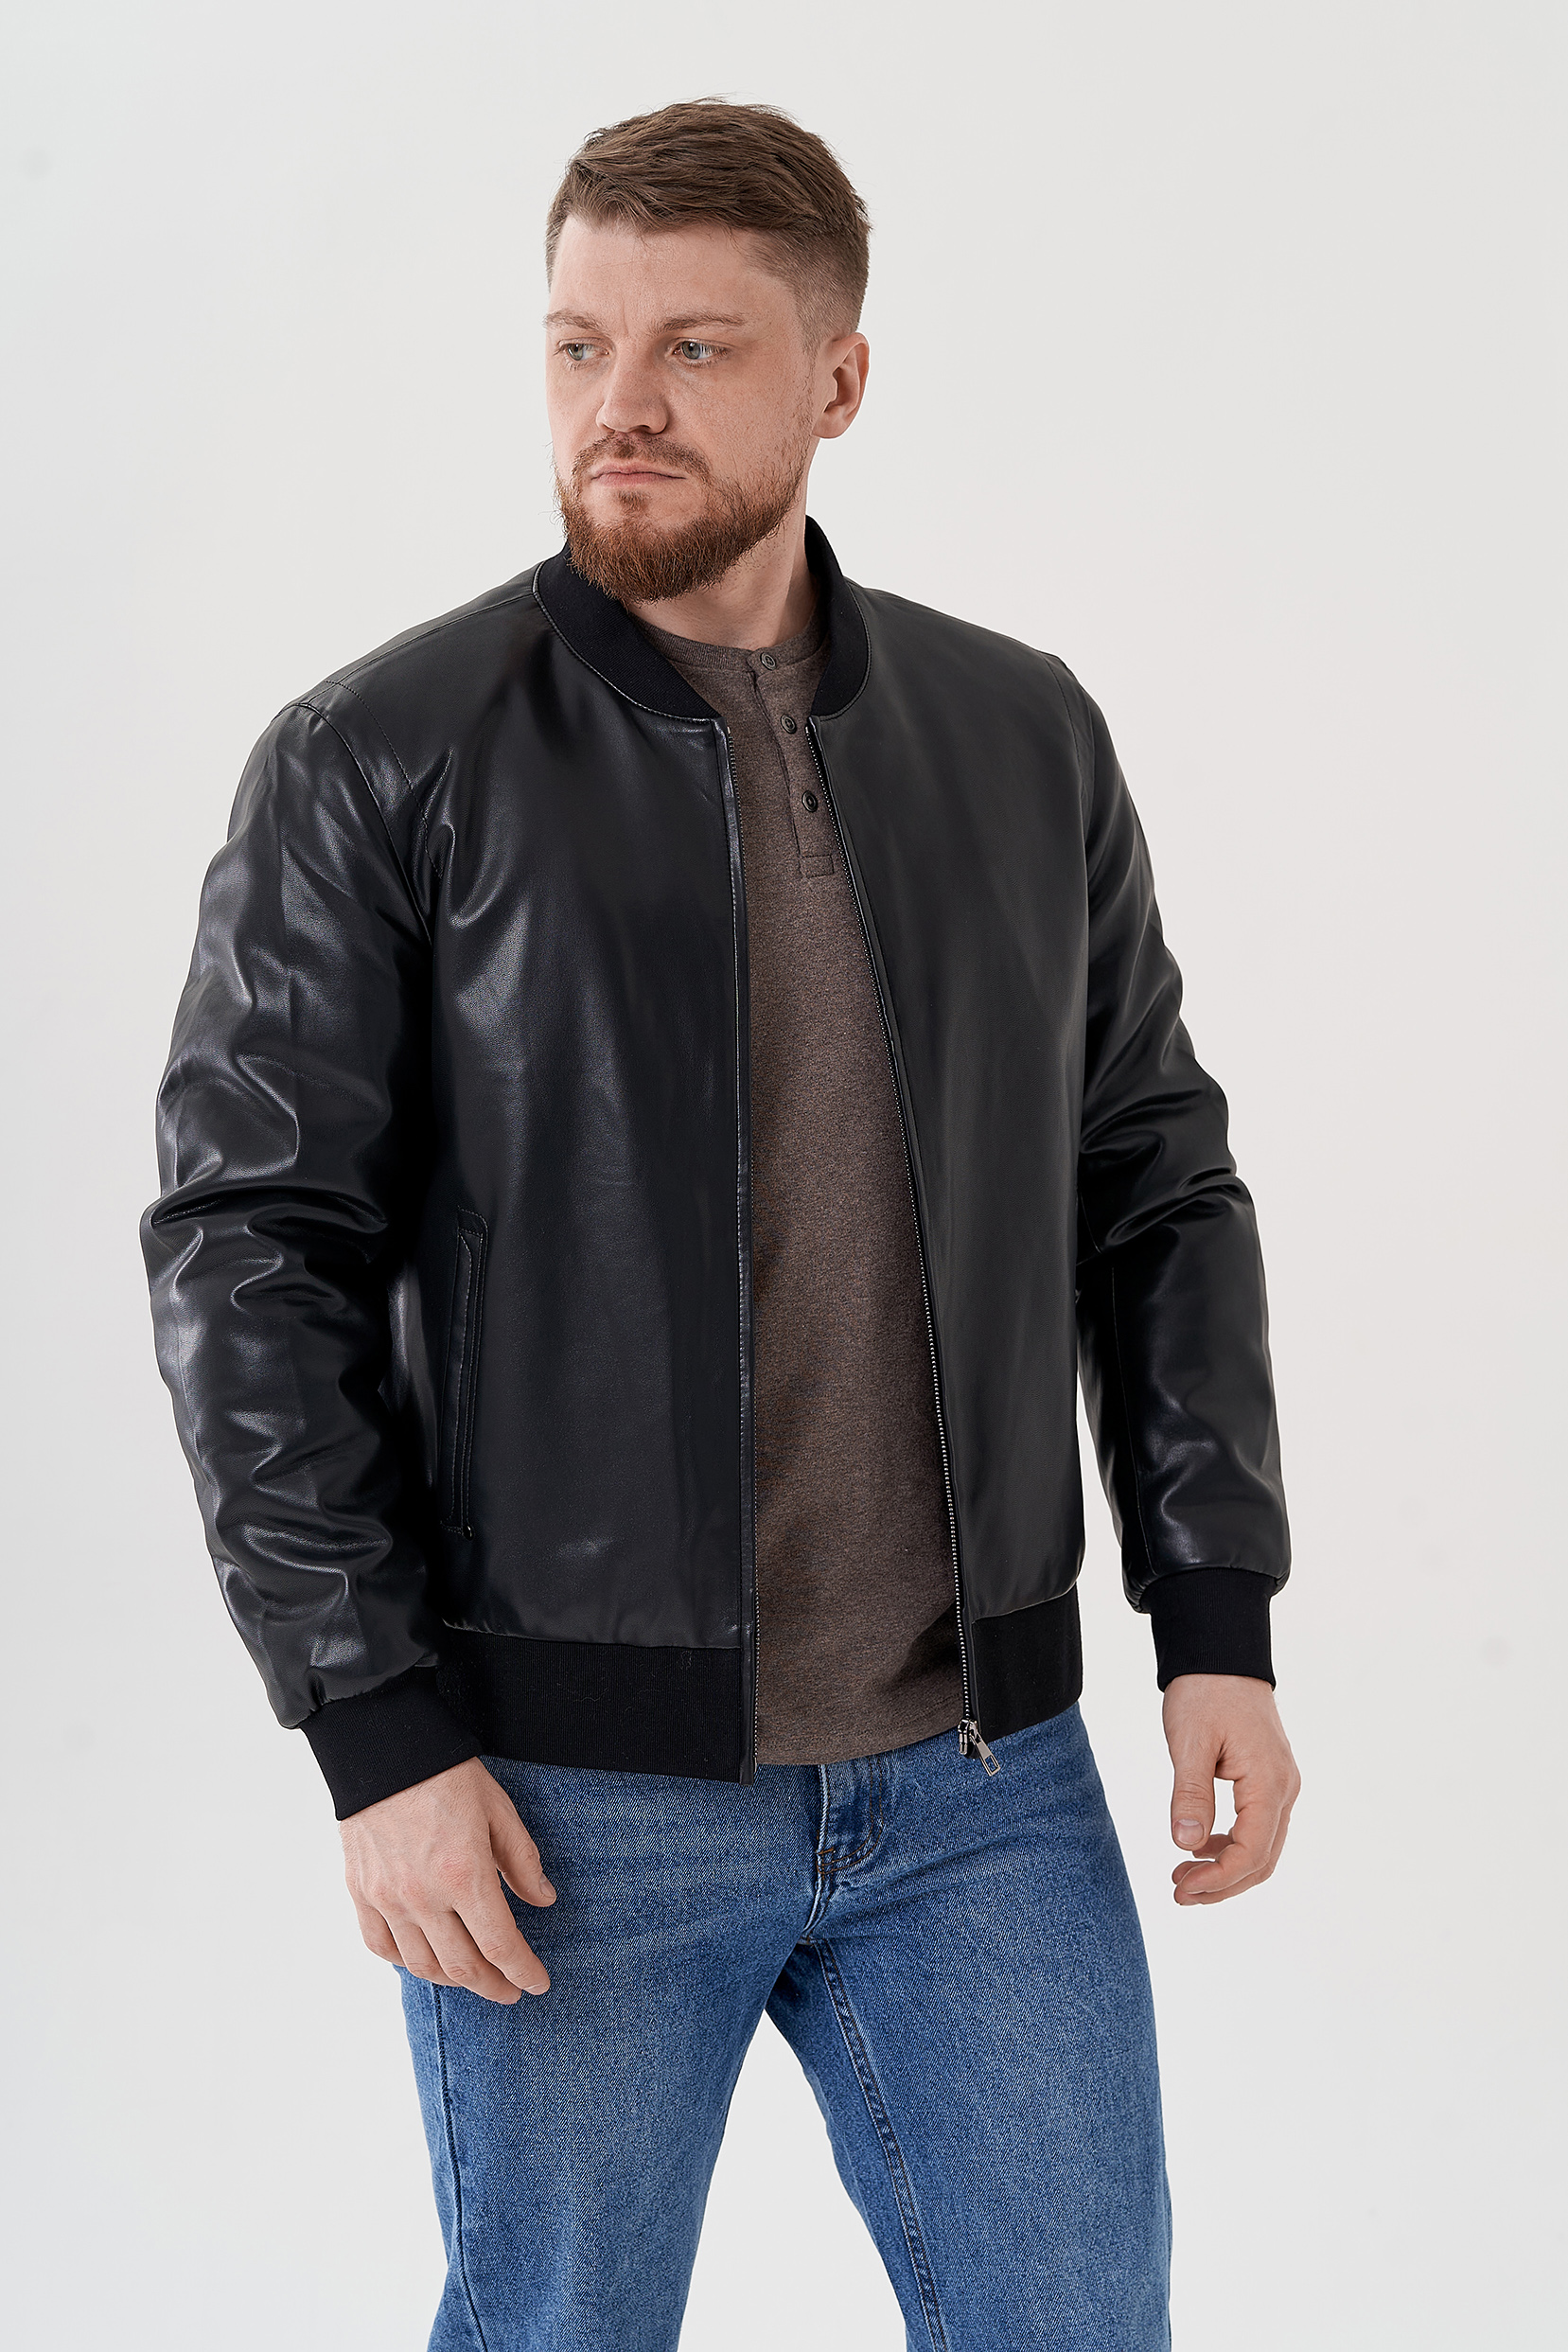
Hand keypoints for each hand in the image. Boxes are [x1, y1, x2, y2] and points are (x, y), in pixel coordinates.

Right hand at [340, 1756, 556, 2000]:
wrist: (383, 1748)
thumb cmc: (446, 1774)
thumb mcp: (499, 1810)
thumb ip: (522, 1860)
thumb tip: (543, 1900)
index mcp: (464, 1875)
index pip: (500, 1946)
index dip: (523, 1971)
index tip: (538, 1983)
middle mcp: (423, 1897)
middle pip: (462, 1967)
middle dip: (493, 1985)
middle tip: (509, 1989)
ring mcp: (387, 1898)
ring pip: (422, 1965)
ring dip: (452, 1980)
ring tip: (472, 1977)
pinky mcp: (361, 1892)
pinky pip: (380, 1946)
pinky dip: (404, 1962)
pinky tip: (423, 1959)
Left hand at [1162, 1674, 1299, 1905]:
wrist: (1221, 1653)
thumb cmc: (1205, 1691)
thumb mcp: (1189, 1742)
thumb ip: (1190, 1794)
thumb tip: (1186, 1845)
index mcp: (1269, 1782)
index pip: (1252, 1852)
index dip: (1218, 1880)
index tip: (1182, 1890)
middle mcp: (1284, 1788)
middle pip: (1262, 1859)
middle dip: (1223, 1884)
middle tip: (1179, 1894)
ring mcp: (1280, 1783)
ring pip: (1262, 1845)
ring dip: (1226, 1868)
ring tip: (1183, 1876)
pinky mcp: (1268, 1777)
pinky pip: (1258, 1825)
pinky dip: (1231, 1844)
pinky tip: (1199, 1846)